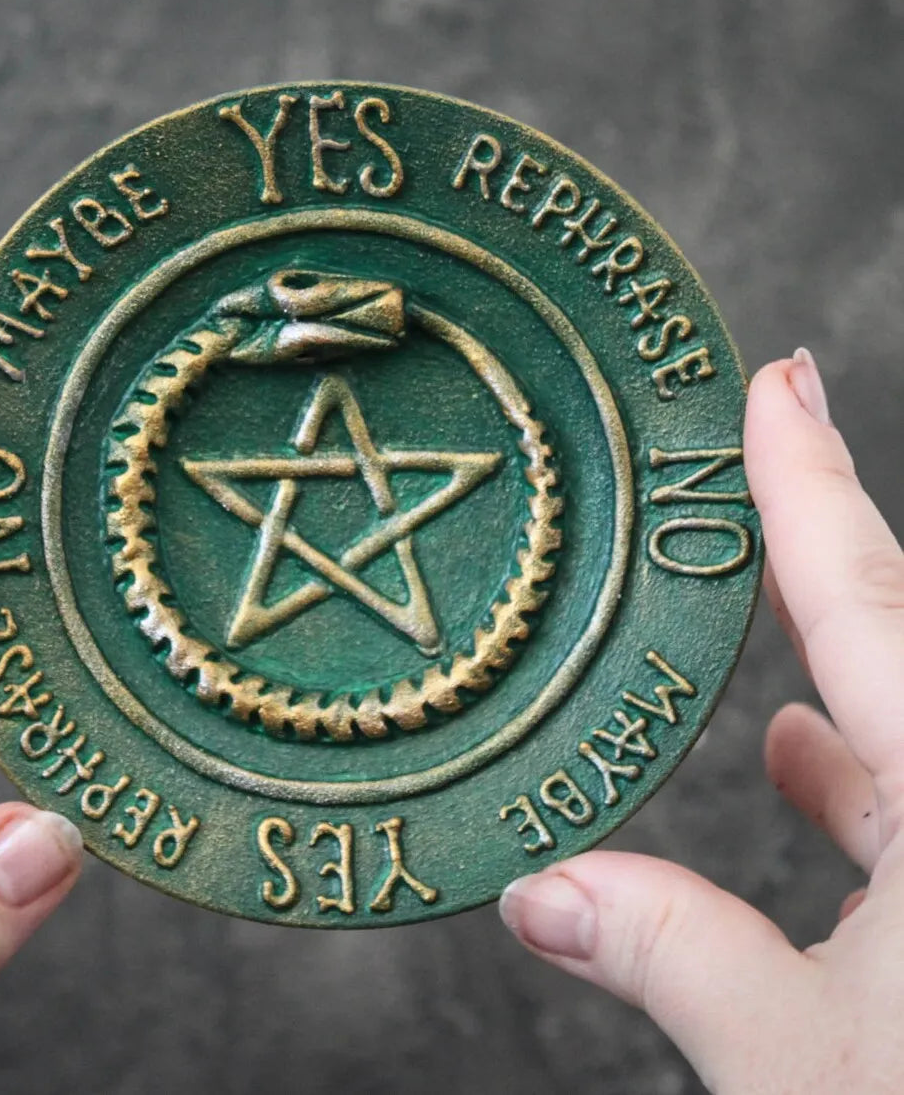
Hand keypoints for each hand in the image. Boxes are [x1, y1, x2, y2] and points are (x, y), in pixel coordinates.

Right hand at [499, 348, 903, 1091]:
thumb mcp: (796, 1063)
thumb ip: (664, 952)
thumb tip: (537, 893)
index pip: (863, 599)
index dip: (803, 477)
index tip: (774, 379)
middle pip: (901, 636)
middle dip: (824, 543)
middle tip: (769, 451)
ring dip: (842, 680)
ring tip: (768, 638)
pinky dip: (870, 785)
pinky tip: (812, 775)